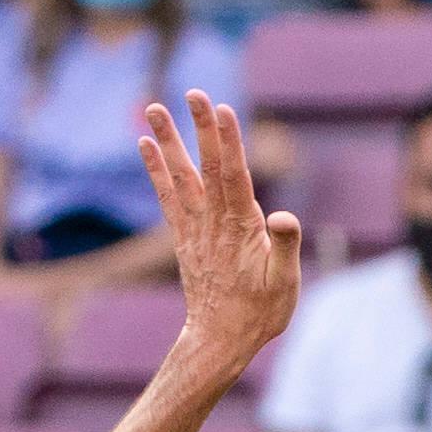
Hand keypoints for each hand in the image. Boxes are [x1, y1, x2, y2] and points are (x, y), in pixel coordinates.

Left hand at [136, 87, 303, 381]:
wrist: (220, 339)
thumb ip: (285, 246)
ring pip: (181, 176)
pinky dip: (155, 169)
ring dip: (168, 140)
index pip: (234, 175)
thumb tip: (283, 217)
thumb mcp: (285, 282)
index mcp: (242, 227)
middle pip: (207, 167)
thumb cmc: (261, 311)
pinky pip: (167, 196)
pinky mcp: (183, 237)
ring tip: (154, 108)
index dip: (227, 141)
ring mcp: (195, 228)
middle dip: (200, 128)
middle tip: (192, 92)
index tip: (220, 109)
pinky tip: (146, 146)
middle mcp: (214, 222)